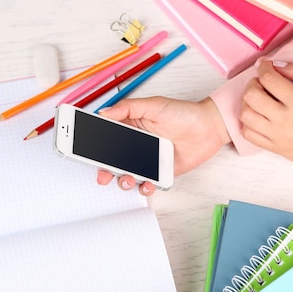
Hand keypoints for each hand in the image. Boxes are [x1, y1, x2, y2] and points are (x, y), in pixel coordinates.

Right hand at [96, 96, 229, 194]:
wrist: (210, 128)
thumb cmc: (184, 113)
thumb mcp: (154, 105)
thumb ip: (128, 108)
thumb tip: (103, 112)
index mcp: (130, 126)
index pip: (106, 136)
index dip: (93, 144)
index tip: (82, 149)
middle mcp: (136, 144)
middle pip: (112, 160)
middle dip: (104, 169)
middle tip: (102, 173)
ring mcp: (148, 160)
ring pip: (127, 174)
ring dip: (123, 180)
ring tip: (128, 178)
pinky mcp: (161, 172)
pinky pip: (147, 183)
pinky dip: (144, 187)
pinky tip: (147, 183)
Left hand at [240, 61, 292, 175]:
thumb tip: (279, 66)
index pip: (269, 79)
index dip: (264, 68)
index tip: (266, 67)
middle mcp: (284, 120)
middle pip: (251, 95)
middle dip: (253, 83)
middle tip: (262, 83)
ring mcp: (275, 135)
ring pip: (245, 114)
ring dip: (248, 102)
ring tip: (259, 99)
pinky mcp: (272, 147)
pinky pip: (247, 133)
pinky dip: (247, 122)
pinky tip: (258, 116)